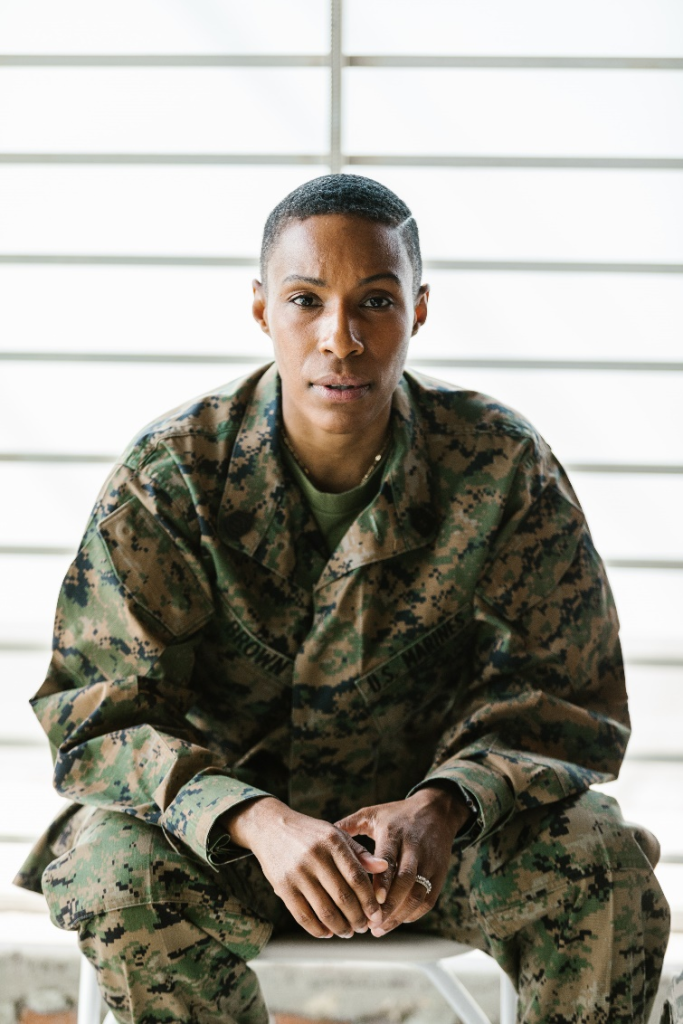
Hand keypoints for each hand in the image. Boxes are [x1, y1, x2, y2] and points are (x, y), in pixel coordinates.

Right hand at [220, 797, 387, 938]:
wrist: (271, 827)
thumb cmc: (310, 833)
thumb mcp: (336, 834)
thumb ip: (360, 853)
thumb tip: (384, 868)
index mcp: (332, 841)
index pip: (356, 877)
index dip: (369, 900)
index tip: (377, 915)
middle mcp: (315, 856)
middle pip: (342, 897)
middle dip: (357, 918)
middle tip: (364, 927)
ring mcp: (297, 872)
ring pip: (324, 910)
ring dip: (340, 927)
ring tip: (348, 932)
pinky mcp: (282, 886)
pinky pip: (302, 915)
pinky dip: (317, 929)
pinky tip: (328, 932)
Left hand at [335, 785, 469, 935]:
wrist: (437, 811)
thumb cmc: (398, 815)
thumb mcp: (373, 814)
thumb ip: (349, 826)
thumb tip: (322, 839)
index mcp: (394, 833)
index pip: (389, 860)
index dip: (381, 882)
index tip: (371, 901)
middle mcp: (414, 848)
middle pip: (406, 880)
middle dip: (389, 906)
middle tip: (371, 924)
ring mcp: (429, 862)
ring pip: (418, 894)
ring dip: (400, 915)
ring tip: (380, 928)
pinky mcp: (439, 873)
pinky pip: (428, 899)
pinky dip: (413, 914)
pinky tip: (396, 921)